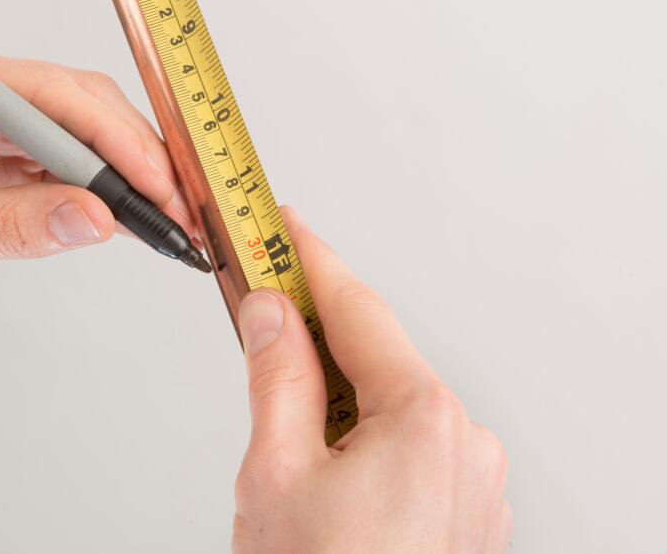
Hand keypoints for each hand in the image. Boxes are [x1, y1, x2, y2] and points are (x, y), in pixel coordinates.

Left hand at [0, 50, 196, 324]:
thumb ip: (13, 226)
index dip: (108, 137)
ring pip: (79, 134)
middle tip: (174, 205)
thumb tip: (95, 219)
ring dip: (123, 176)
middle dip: (129, 156)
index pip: (44, 95)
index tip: (152, 181)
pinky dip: (100, 193)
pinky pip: (64, 166)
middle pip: (73, 105)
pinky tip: (130, 218)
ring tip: (166, 217)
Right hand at [232, 208, 510, 552]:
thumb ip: (275, 376)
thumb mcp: (275, 471)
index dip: (310, 258)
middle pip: (376, 354)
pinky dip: (362, 429)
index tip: (281, 227)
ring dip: (334, 389)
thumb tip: (270, 312)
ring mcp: (472, 479)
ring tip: (280, 409)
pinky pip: (409, 442)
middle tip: (261, 301)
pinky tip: (321, 446)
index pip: (357, 309)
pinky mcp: (464, 508)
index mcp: (425, 419)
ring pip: (390, 401)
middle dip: (314, 331)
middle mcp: (464, 441)